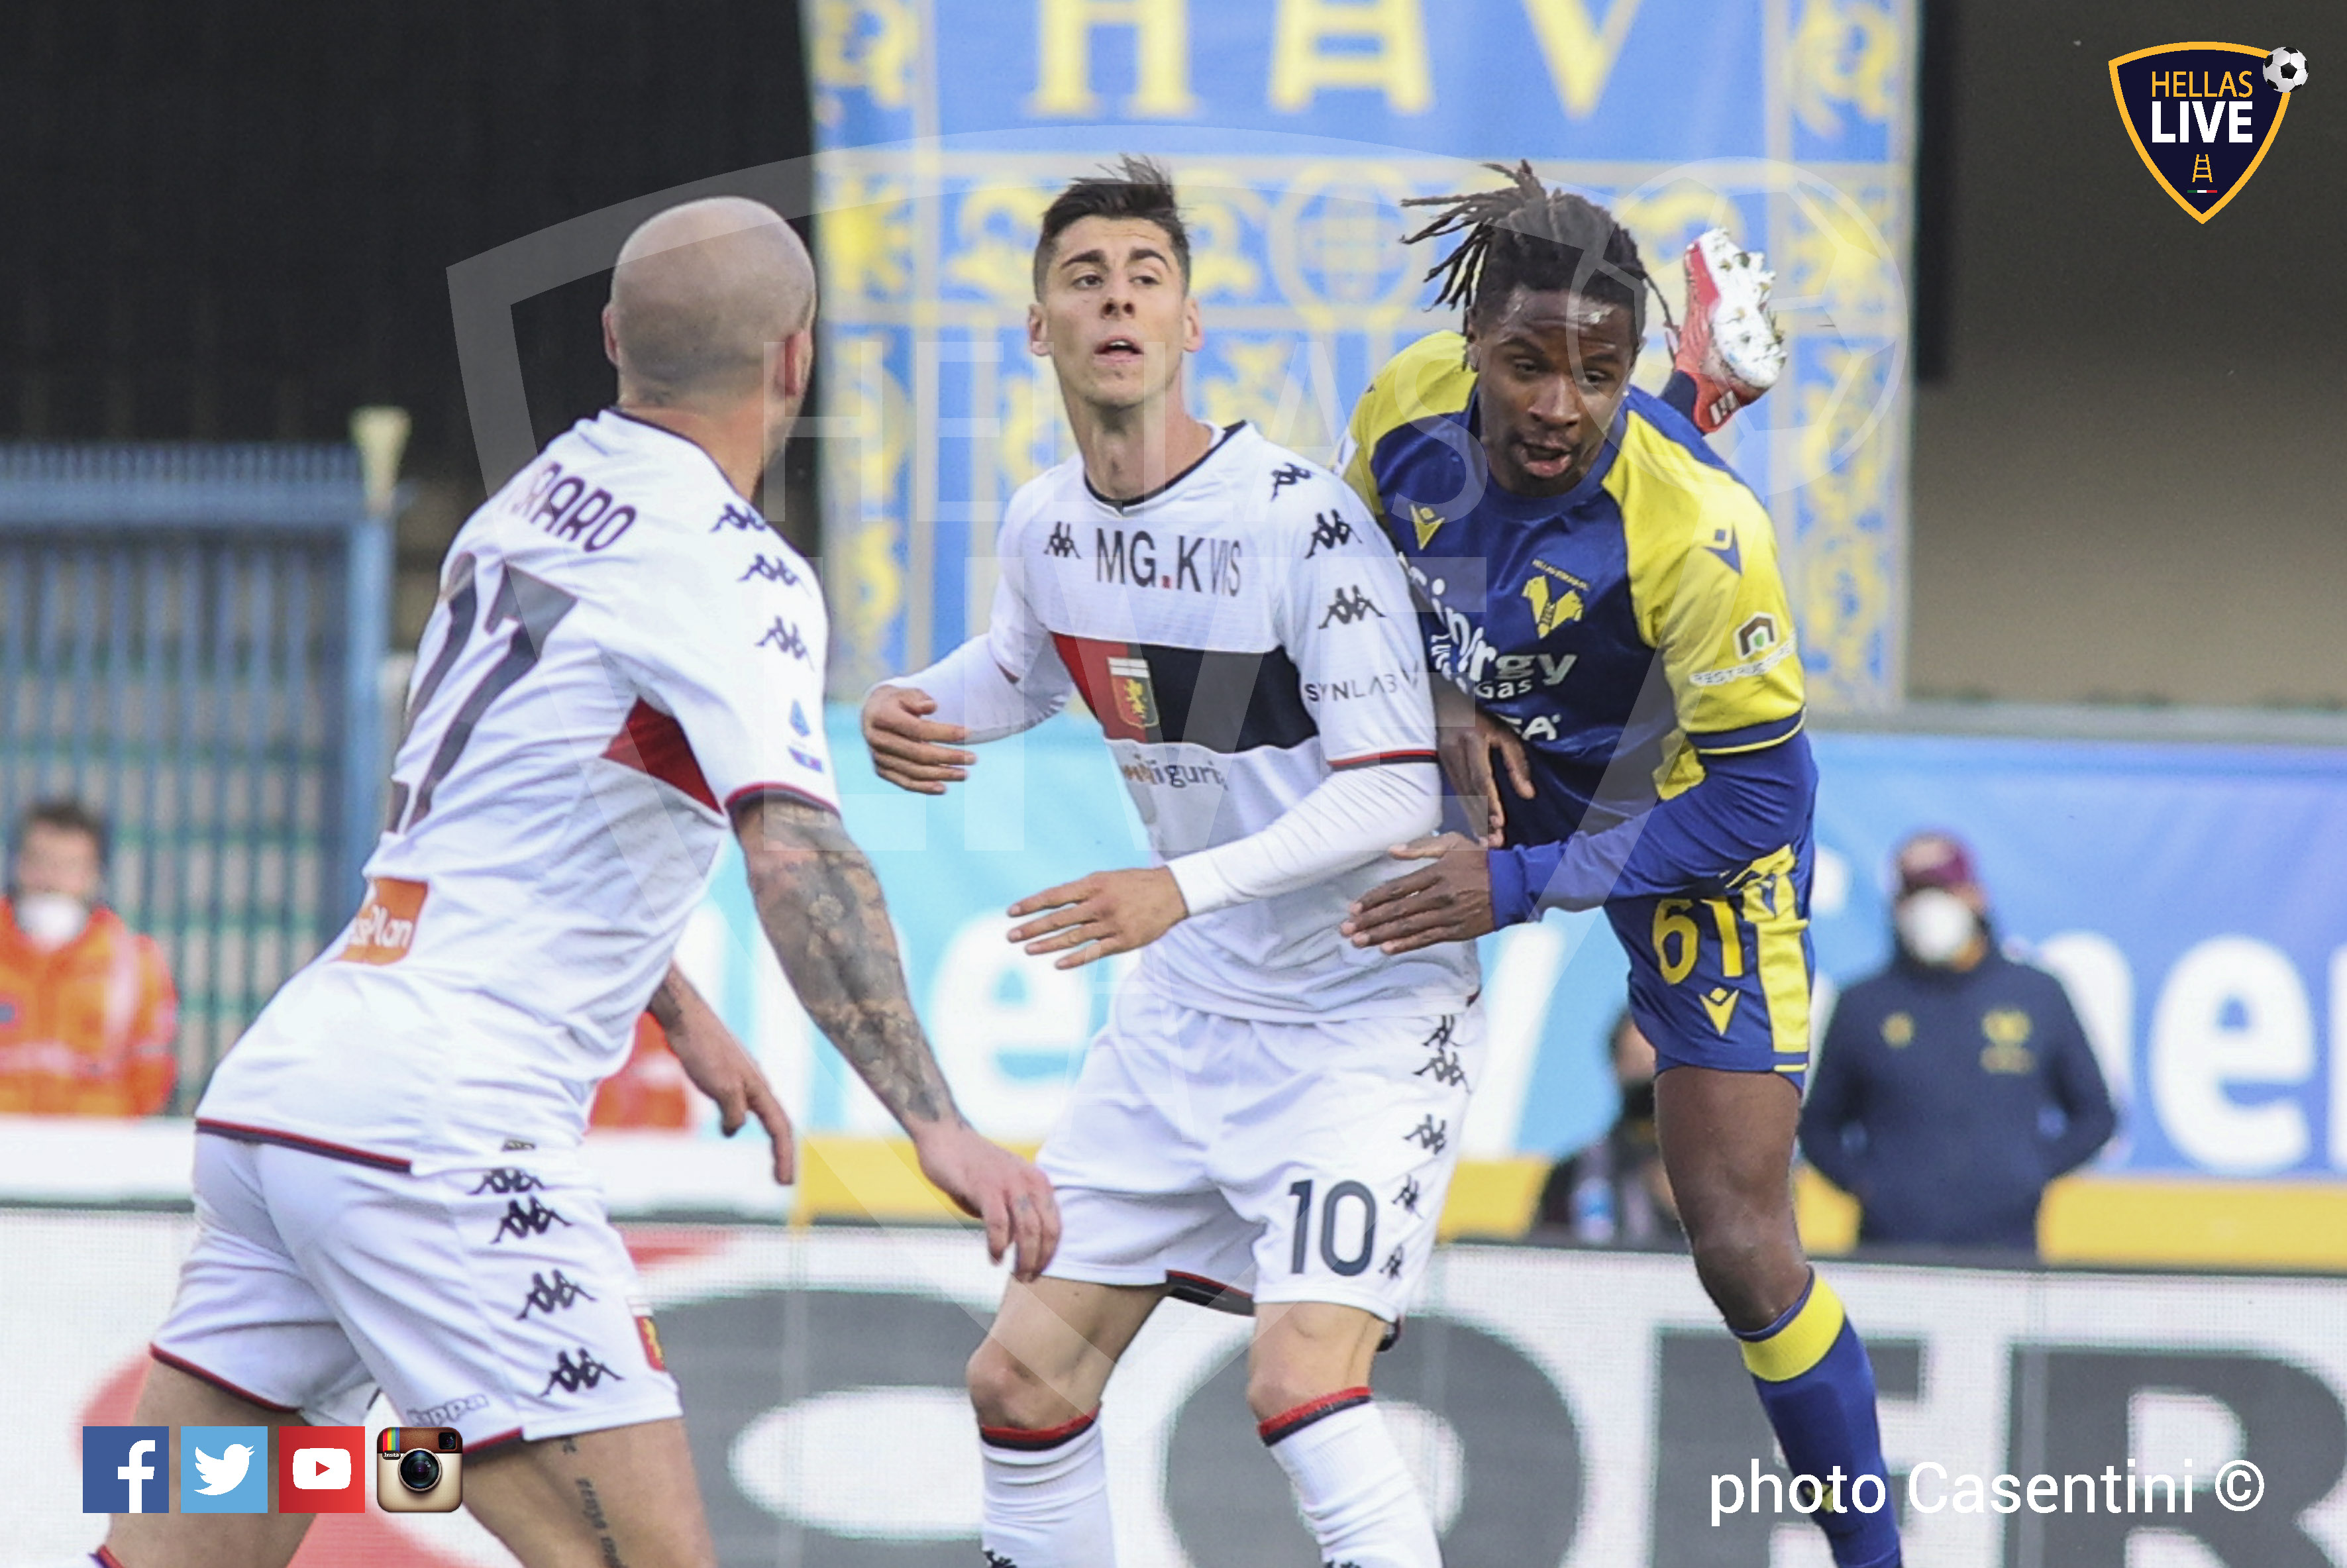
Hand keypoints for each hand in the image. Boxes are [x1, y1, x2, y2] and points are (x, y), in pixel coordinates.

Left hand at [661, 988, 795, 1184]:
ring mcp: (740, 1077)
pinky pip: (740, 1103)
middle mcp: (756, 1083)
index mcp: (760, 1087)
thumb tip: (734, 1129)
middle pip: (777, 1122)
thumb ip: (734, 1113)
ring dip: (767, 1136)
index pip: (780, 1129)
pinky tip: (728, 1125)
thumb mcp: (722, 1088)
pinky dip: (741, 1120)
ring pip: (760, 1111)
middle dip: (781, 1152)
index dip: (783, 1157)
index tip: (784, 1184)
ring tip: (769, 1158)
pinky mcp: (723, 1072)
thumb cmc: (703, 1050)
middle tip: (782, 1180)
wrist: (684, 1018)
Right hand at [862, 683, 974, 794]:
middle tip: (973, 758)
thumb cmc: (897, 701)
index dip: (945, 733)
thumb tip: (932, 706)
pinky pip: (905, 782)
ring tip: (965, 774)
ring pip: (914, 771)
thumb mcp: (906, 692)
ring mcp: (878, 757)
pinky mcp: (881, 770)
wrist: (873, 713)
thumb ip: (918, 698)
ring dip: (942, 775)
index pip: (918, 729)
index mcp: (882, 717)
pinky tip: (944, 788)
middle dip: (948, 757)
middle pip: (918, 753)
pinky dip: (924, 788)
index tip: (970, 733)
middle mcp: (877, 739)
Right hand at [913, 1122, 1061, 1279]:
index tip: (1041, 1271)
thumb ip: (1013, 1213)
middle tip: (1028, 1279)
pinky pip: (998, 1223)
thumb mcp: (1003, 1189)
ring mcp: (1008, 1182)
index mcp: (1038, 1181)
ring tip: (1016, 1275)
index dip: (1050, 1252)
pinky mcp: (985, 1186)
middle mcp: (1029, 1180)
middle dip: (1039, 1260)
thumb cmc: (973, 1167)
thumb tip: (1016, 1245)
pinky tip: (994, 1257)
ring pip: (1027, 1230)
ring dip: (1024, 1258)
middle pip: (1045, 1230)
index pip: (1055, 1224)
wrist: (945, 1136)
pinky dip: (998, 1245)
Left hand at [1007, 867, 1187, 969]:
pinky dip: (1075, 958)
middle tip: (1010, 936)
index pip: (1055, 895)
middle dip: (1032, 927)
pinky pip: (1094, 952)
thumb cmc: (1134, 884)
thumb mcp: (1106, 879)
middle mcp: (1100, 904)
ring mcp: (1111, 924)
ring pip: (1073, 937)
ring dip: (1047, 944)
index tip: (1012, 912)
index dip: (1032, 904)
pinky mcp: (1123, 941)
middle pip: (1059, 918)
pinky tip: (1057, 964)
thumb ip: (1081, 892)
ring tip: (1027, 949)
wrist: (1172, 892)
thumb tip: (1052, 903)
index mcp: (1093, 884)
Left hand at [1341, 834, 1495, 953]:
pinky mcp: (1457, 931)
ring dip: (1380, 936)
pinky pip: (1426, 939)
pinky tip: (1386, 949)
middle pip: (1397, 910)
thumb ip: (1421, 848)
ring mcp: (1448, 915)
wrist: (1516, 885)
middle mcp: (1440, 895)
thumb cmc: (1482, 861)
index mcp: (1436, 872)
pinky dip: (1405, 945)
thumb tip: (1392, 851)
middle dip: (1369, 921)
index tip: (1353, 908)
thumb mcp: (1453, 844)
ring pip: (1408, 927)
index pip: (1397, 888)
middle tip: (1346, 930)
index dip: (1373, 899)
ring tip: (1358, 942)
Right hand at [1437, 709, 1533, 846]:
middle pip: (1469, 792)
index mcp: (1472, 739)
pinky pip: (1456, 790)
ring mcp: (1443, 757)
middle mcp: (1454, 750)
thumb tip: (1528, 795)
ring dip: (1474, 819)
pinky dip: (1467, 809)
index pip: (1481, 777)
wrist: (1446, 699)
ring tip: (1486, 841)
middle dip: (1481, 818)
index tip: (1499, 822)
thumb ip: (1517, 762)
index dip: (1490, 801)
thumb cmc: (1483, 715)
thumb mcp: (1505, 732)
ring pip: (1460, 794)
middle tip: (1492, 844)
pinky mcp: (1440, 763)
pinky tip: (1476, 824)